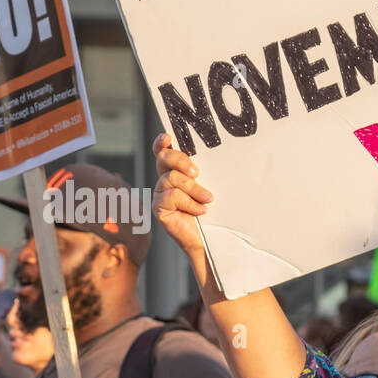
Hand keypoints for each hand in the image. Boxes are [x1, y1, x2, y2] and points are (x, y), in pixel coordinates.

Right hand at [152, 132, 212, 259]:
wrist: (212, 241)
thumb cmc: (214, 213)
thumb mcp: (212, 187)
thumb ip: (207, 173)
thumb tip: (218, 155)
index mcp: (175, 172)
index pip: (163, 151)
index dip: (162, 143)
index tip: (168, 136)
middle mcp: (164, 181)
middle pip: (164, 159)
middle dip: (181, 161)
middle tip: (198, 173)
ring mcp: (160, 194)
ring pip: (172, 178)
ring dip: (193, 188)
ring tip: (208, 199)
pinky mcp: (159, 208)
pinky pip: (171, 196)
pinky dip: (189, 203)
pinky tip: (200, 211)